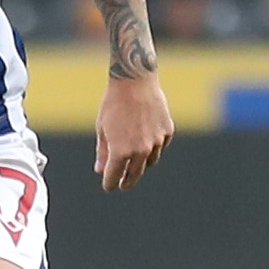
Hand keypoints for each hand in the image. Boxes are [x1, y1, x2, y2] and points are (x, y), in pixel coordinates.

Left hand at [95, 72, 171, 191]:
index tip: (108, 186)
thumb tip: (101, 170)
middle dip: (127, 181)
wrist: (135, 82)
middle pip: (134, 174)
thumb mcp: (103, 129)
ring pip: (149, 161)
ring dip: (141, 164)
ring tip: (134, 163)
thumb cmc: (114, 104)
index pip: (114, 176)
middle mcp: (140, 150)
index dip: (109, 183)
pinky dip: (153, 147)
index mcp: (121, 152)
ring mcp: (156, 142)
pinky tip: (146, 141)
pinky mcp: (167, 131)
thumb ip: (103, 152)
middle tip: (124, 185)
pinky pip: (160, 146)